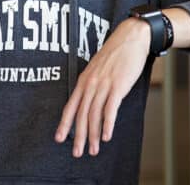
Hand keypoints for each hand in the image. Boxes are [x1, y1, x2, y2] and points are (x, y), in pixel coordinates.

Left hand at [54, 17, 150, 156]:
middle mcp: (90, 83)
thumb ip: (93, 83)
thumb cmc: (116, 53)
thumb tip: (89, 100)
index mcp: (84, 80)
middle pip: (81, 115)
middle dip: (78, 136)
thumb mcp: (98, 68)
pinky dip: (107, 124)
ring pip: (94, 115)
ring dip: (93, 135)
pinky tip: (106, 136)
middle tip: (77, 152)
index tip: (59, 138)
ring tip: (94, 149)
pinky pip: (110, 109)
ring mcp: (103, 85)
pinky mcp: (117, 86)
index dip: (64, 124)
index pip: (70, 106)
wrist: (130, 38)